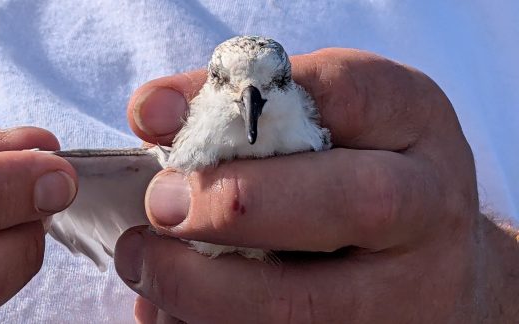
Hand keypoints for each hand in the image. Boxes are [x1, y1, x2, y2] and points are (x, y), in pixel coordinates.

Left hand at [116, 49, 518, 322]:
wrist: (434, 270)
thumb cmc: (354, 174)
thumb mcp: (322, 118)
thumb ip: (241, 106)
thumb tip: (152, 113)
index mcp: (412, 123)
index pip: (343, 93)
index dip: (241, 104)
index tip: (154, 119)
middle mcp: (427, 210)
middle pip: (353, 202)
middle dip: (235, 202)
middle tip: (160, 204)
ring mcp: (408, 295)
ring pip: (304, 306)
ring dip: (201, 287)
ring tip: (144, 260)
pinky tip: (172, 306)